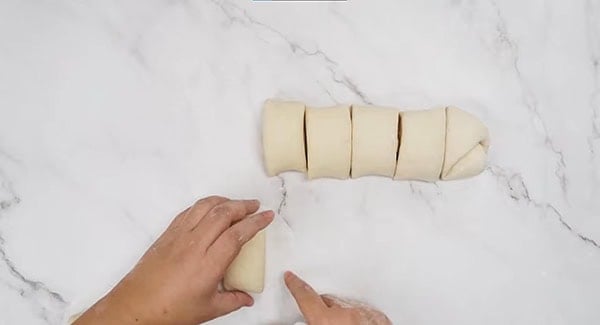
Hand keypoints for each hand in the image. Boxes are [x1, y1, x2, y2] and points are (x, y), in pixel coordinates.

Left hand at [75, 196, 273, 324]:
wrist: (135, 308)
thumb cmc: (168, 311)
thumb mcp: (208, 310)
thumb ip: (232, 300)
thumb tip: (247, 298)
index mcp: (208, 264)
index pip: (238, 234)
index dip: (255, 222)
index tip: (267, 216)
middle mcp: (194, 245)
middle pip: (223, 213)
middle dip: (243, 206)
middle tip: (255, 206)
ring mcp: (179, 237)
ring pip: (204, 207)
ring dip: (223, 201)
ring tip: (235, 204)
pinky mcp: (167, 235)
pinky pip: (188, 211)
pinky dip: (203, 205)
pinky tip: (210, 209)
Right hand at [284, 271, 391, 324]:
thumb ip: (311, 324)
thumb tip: (305, 322)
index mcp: (326, 321)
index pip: (306, 297)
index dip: (297, 286)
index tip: (292, 279)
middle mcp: (347, 314)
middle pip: (328, 302)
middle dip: (324, 312)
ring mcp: (365, 315)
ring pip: (347, 306)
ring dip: (343, 316)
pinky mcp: (380, 319)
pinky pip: (365, 312)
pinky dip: (360, 319)